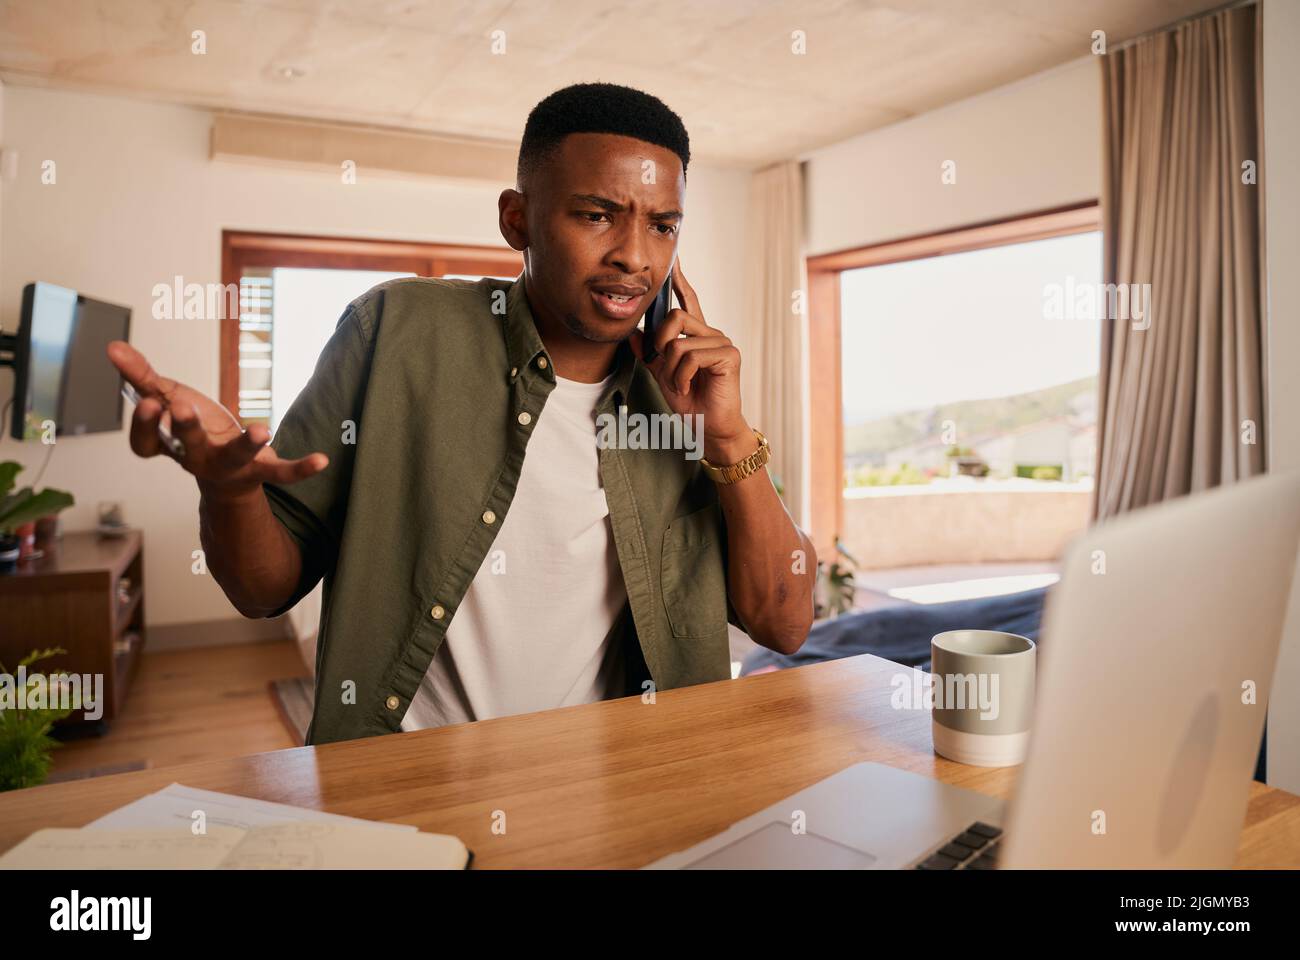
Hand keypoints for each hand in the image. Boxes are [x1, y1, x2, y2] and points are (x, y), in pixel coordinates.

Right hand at [106, 341, 327, 499]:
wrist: (226, 476)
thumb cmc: (194, 430)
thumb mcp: (169, 399)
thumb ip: (141, 376)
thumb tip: (112, 346)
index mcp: (170, 445)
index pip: (147, 442)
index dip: (146, 425)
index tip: (149, 402)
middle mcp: (197, 460)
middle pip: (187, 447)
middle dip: (185, 427)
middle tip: (182, 406)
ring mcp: (230, 468)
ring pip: (235, 459)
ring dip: (247, 445)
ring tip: (262, 429)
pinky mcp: (261, 471)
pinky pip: (281, 473)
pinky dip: (301, 468)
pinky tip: (323, 459)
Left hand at [627, 262, 753, 460]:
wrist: (709, 427)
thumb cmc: (691, 401)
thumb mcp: (662, 374)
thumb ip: (651, 353)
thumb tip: (634, 333)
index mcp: (697, 335)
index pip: (688, 301)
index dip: (680, 280)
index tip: (674, 259)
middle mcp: (711, 334)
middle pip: (674, 318)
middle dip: (662, 346)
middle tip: (668, 370)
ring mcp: (722, 342)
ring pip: (679, 343)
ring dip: (672, 371)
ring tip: (681, 384)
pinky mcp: (729, 355)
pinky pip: (691, 357)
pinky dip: (683, 376)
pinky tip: (689, 387)